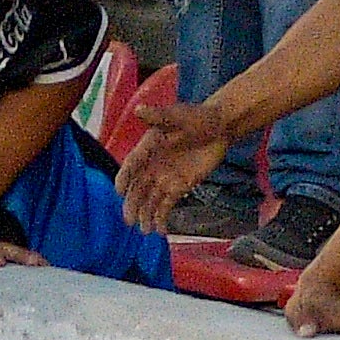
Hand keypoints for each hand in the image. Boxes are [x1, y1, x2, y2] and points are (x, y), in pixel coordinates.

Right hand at [115, 103, 233, 227]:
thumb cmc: (197, 117)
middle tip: (130, 220)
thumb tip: (139, 109)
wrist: (219, 127)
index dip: (124, 177)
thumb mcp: (178, 115)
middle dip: (133, 205)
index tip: (119, 191)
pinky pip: (166, 205)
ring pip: (150, 200)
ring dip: (146, 216)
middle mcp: (151, 166)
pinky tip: (160, 231)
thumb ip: (159, 116)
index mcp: (147, 147)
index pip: (131, 165)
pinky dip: (162, 218)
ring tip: (145, 231)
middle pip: (137, 188)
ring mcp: (164, 179)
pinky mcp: (178, 188)